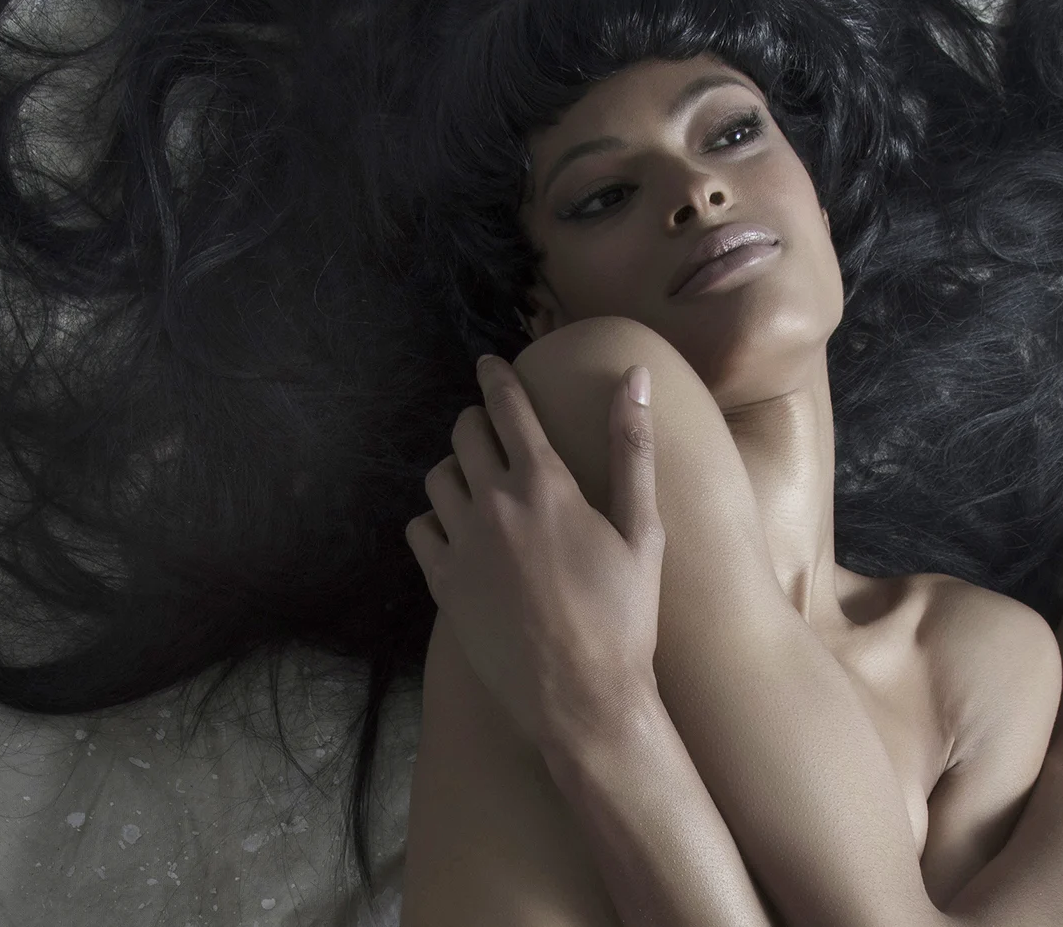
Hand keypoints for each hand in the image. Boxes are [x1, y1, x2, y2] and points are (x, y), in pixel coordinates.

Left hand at [404, 355, 665, 754]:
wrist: (583, 699)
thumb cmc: (625, 615)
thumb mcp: (643, 530)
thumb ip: (632, 448)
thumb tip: (635, 376)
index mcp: (545, 484)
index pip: (508, 407)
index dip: (497, 378)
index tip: (489, 363)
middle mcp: (494, 504)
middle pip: (466, 434)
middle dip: (478, 421)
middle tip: (494, 429)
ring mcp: (463, 546)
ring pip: (438, 477)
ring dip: (456, 468)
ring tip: (479, 480)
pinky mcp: (444, 585)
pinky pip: (420, 529)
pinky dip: (435, 520)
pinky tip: (459, 531)